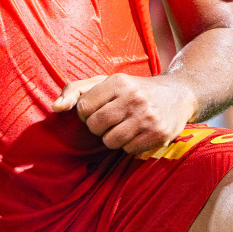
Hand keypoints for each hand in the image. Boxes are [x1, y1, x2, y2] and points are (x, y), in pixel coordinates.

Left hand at [53, 72, 196, 155]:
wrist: (178, 94)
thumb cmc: (132, 89)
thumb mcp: (105, 81)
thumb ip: (75, 90)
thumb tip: (54, 108)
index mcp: (118, 81)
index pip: (83, 107)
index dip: (86, 113)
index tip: (97, 110)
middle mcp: (133, 97)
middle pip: (95, 126)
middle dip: (98, 127)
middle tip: (109, 121)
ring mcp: (147, 117)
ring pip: (110, 141)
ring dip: (112, 138)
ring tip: (122, 127)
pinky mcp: (158, 134)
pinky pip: (128, 150)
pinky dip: (129, 145)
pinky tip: (137, 133)